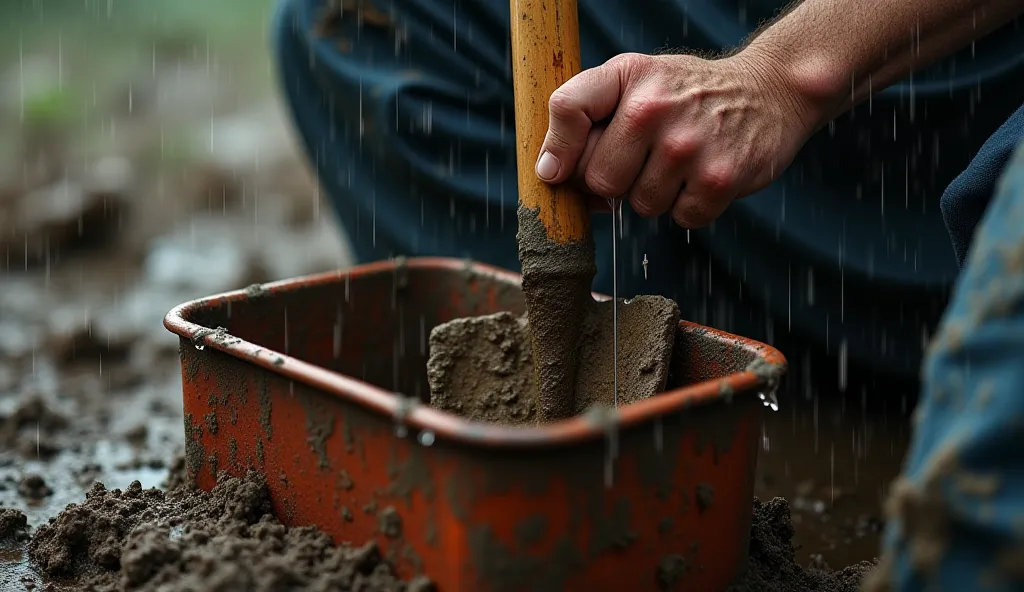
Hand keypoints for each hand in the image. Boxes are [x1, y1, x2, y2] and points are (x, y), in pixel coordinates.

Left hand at [535, 51, 816, 227]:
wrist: (770, 91)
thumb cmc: (687, 94)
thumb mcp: (637, 80)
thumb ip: (586, 117)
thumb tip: (551, 174)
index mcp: (628, 76)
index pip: (567, 110)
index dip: (557, 150)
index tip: (557, 171)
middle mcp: (655, 106)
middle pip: (600, 180)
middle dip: (617, 182)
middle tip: (644, 160)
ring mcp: (688, 144)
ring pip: (640, 206)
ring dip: (657, 195)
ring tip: (680, 163)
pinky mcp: (720, 178)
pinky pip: (681, 218)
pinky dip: (691, 208)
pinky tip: (704, 176)